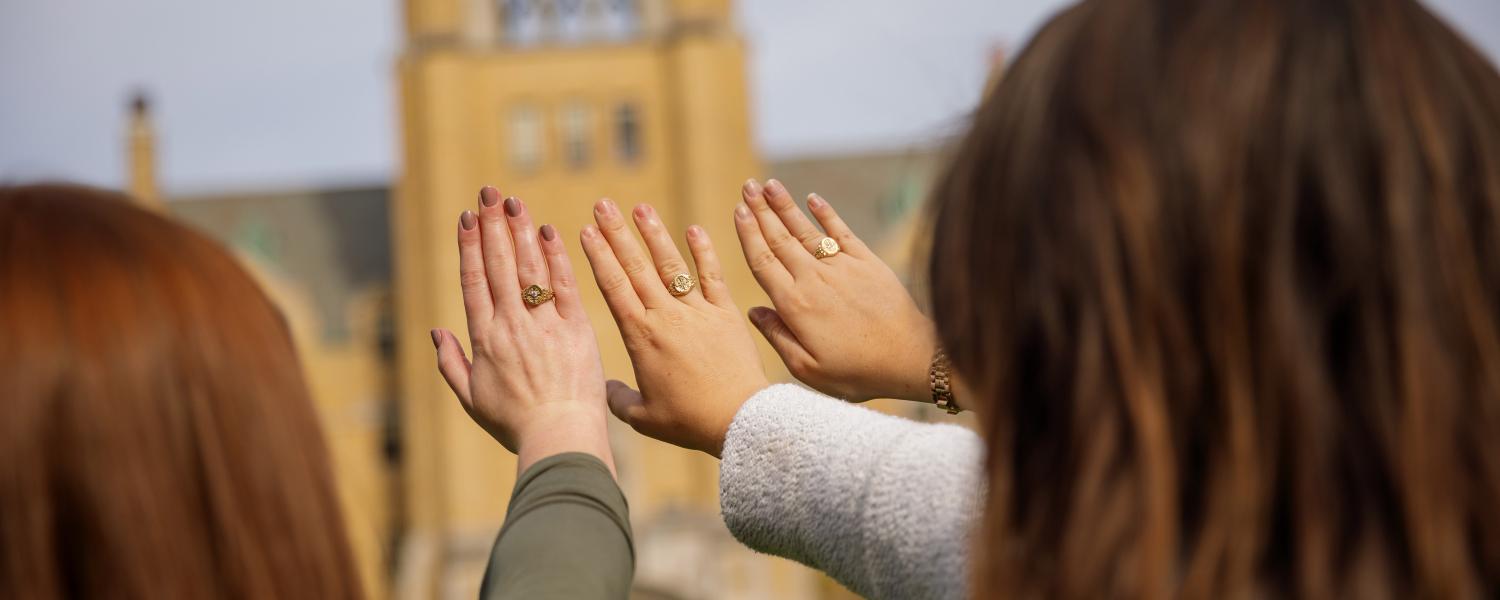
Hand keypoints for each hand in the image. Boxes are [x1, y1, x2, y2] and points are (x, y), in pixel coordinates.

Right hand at [432, 187, 613, 474]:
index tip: (466, 218)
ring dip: (519, 231)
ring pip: (528, 268)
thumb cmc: (516, 424)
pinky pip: (564, 285)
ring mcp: (543, 324)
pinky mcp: (576, 328)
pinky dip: (556, 257)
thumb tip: (436, 331)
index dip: (469, 247)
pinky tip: (549, 232)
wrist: (560, 436)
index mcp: (484, 339)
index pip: (473, 282)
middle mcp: (510, 324)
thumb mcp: (471, 399)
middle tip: (488, 194)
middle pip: (497, 265)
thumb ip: (451, 363)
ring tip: (513, 202)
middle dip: (491, 226)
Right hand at [580, 199, 768, 456]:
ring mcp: (697, 311)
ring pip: (670, 264)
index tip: (586, 230)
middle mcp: (665, 316)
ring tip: (640, 207)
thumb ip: (617, 399)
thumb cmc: (689, 422)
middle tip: (603, 204)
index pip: (613, 286)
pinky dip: (704, 253)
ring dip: (654, 234)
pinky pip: (712, 277)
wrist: (739, 419)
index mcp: (640, 336)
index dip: (599, 256)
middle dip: (617, 233)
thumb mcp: (644, 417)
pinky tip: (695, 229)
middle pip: (636, 267)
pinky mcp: (726, 314)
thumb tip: (602, 388)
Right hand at [734, 179, 935, 402]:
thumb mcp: (808, 369)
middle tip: (746, 187)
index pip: (763, 262)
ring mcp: (841, 267)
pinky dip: (826, 213)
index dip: (748, 234)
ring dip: (785, 205)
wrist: (910, 358)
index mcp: (795, 305)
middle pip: (779, 238)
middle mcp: (814, 279)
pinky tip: (813, 198)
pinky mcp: (867, 262)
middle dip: (760, 210)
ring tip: (768, 184)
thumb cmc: (858, 372)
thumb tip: (753, 311)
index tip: (737, 211)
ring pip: (805, 230)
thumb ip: (777, 337)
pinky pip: (841, 231)